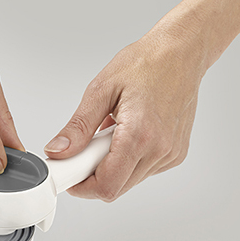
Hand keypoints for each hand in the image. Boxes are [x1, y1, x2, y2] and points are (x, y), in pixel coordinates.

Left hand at [44, 26, 204, 200]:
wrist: (181, 53)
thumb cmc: (146, 64)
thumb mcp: (100, 91)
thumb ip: (78, 127)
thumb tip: (58, 151)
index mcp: (139, 135)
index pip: (106, 186)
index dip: (81, 187)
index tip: (69, 175)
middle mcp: (159, 150)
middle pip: (116, 188)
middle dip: (93, 175)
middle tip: (86, 149)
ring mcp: (170, 154)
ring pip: (128, 182)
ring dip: (111, 167)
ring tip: (110, 134)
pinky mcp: (175, 154)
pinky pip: (143, 171)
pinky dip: (127, 160)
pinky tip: (127, 135)